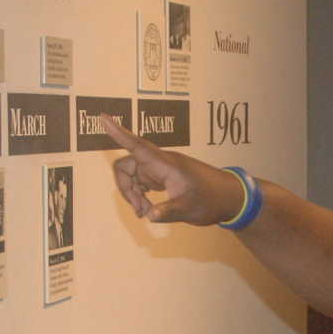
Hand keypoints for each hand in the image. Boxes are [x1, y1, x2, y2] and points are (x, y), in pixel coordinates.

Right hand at [101, 114, 239, 224]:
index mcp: (165, 164)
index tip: (102, 117)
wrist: (230, 198)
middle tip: (141, 211)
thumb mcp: (189, 208)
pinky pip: (142, 183)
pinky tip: (150, 210)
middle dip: (126, 189)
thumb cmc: (212, 199)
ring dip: (134, 196)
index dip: (118, 132)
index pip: (136, 144)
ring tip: (148, 213)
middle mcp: (160, 163)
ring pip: (133, 177)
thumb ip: (168, 211)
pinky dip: (141, 197)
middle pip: (126, 166)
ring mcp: (161, 170)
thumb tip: (150, 215)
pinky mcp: (163, 178)